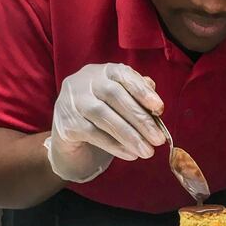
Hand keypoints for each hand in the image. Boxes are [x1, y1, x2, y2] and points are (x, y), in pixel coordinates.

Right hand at [45, 63, 166, 182]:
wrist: (71, 136)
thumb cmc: (104, 114)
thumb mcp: (122, 102)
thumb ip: (138, 99)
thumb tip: (156, 106)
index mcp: (103, 71)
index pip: (123, 75)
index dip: (142, 91)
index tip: (160, 108)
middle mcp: (84, 81)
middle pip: (114, 95)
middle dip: (140, 118)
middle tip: (158, 139)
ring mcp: (72, 101)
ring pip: (103, 115)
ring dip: (129, 135)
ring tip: (147, 151)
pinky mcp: (66, 123)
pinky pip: (92, 134)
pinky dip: (114, 145)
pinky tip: (130, 154)